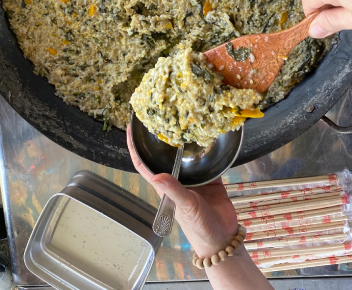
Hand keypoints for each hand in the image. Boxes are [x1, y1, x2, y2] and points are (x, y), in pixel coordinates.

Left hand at [127, 128, 237, 257]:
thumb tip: (156, 176)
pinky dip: (206, 148)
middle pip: (163, 155)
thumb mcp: (185, 207)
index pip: (143, 165)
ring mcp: (193, 178)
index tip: (129, 129)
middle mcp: (176, 179)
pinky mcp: (210, 177)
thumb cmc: (199, 227)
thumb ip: (173, 191)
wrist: (223, 237)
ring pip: (184, 155)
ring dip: (182, 140)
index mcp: (164, 186)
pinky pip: (206, 159)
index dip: (134, 148)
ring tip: (181, 118)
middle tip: (157, 114)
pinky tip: (206, 134)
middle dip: (158, 138)